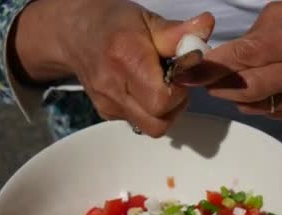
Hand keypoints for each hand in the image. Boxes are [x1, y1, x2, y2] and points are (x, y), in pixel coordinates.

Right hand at [11, 0, 213, 136]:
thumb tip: (206, 25)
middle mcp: (113, 87)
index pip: (161, 100)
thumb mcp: (148, 21)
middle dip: (174, 106)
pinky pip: (139, 122)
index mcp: (126, 58)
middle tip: (173, 83)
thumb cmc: (115, 24)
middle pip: (157, 123)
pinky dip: (149, 110)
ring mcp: (107, 105)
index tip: (180, 74)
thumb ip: (178, 32)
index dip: (179, 92)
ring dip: (163, 111)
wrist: (75, 33)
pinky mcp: (107, 114)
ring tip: (159, 85)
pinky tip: (144, 89)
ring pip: (151, 127)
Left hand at [181, 0, 281, 118]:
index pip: (244, 55)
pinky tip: (245, 92)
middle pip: (248, 86)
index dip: (212, 66)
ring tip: (218, 85)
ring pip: (256, 104)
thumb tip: (219, 58)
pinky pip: (269, 112)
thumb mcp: (281, 11)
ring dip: (230, 96)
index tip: (186, 70)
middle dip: (216, 85)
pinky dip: (251, 104)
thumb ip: (251, 35)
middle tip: (197, 81)